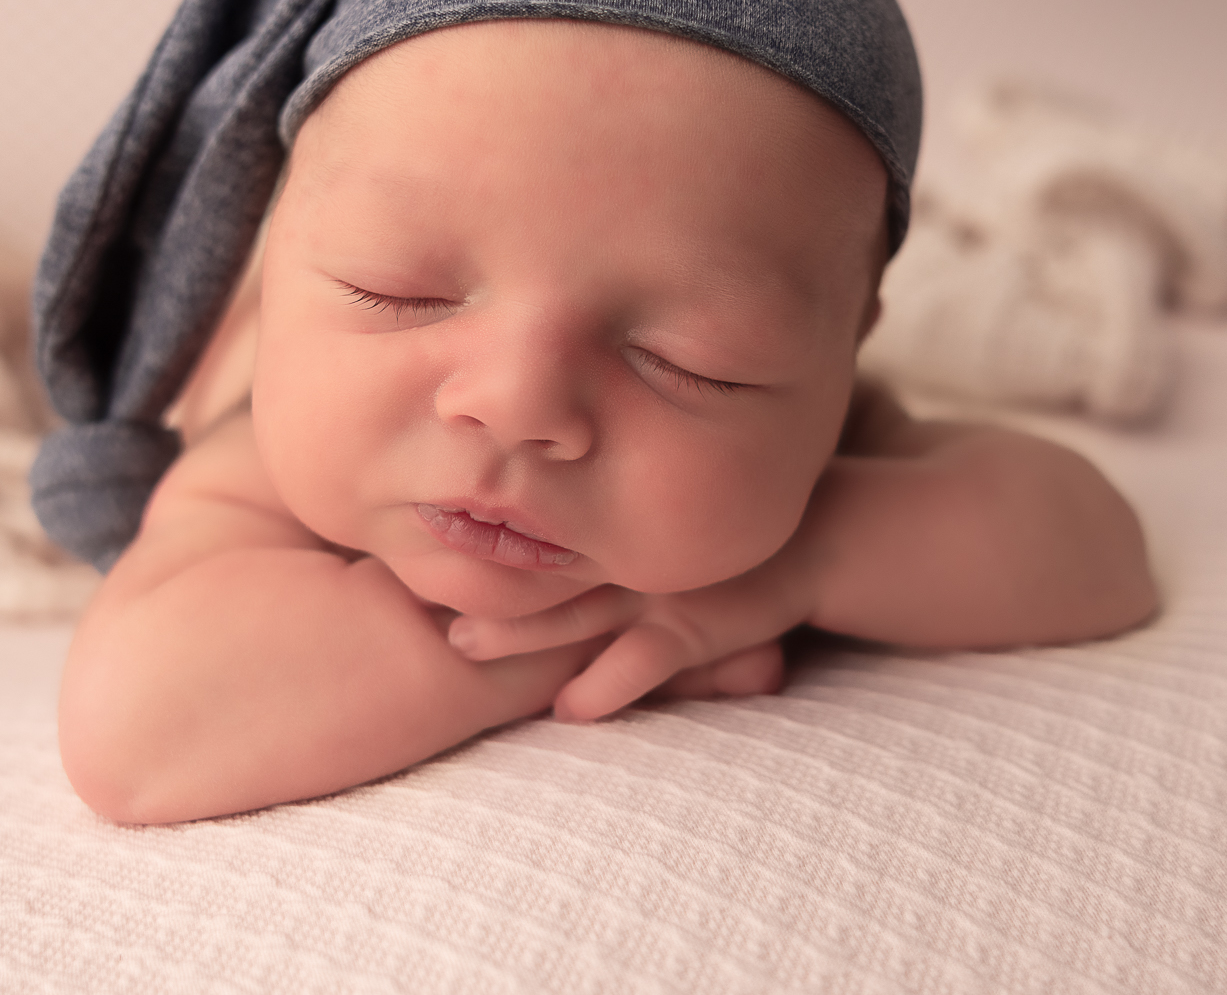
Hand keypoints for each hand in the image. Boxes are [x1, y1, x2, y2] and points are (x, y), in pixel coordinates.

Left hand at [445, 548, 817, 722]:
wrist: (817, 536)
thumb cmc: (725, 528)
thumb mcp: (660, 516)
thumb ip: (607, 522)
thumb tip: (529, 527)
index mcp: (610, 526)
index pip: (530, 531)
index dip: (473, 541)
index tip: (411, 543)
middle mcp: (625, 555)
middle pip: (533, 571)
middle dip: (473, 585)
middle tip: (409, 591)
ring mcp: (659, 590)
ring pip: (575, 613)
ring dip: (520, 635)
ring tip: (463, 646)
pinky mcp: (698, 626)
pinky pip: (645, 659)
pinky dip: (608, 684)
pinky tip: (571, 709)